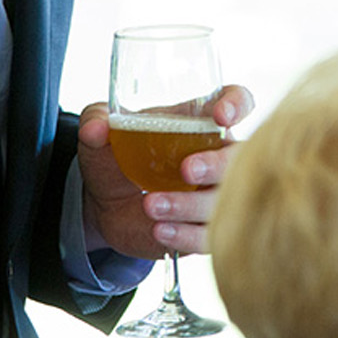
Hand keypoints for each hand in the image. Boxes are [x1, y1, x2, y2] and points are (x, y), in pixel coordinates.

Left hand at [76, 83, 253, 258]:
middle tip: (187, 170)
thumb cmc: (116, 157)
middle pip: (241, 157)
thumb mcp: (102, 134)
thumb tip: (96, 128)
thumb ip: (95, 122)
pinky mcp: (205, 228)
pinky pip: (210, 236)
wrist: (106, 205)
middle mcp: (217, 155)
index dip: (237, 105)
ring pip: (226, 201)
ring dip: (191, 205)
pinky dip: (186, 235)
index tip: (221, 116)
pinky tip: (160, 231)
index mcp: (201, 121)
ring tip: (150, 205)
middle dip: (218, 165)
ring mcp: (214, 194)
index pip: (238, 101)